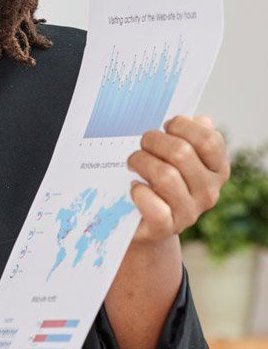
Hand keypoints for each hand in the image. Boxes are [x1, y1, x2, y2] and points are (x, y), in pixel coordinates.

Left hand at [126, 115, 229, 244]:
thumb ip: (189, 137)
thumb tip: (203, 121)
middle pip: (182, 153)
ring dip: (141, 162)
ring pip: (165, 175)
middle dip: (153, 141)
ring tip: (133, 163)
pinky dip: (139, 193)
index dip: (183, 126)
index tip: (166, 127)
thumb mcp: (176, 157)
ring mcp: (189, 212)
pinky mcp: (166, 227)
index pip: (209, 140)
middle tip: (142, 144)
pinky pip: (153, 206)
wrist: (144, 221)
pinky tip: (134, 187)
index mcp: (216, 170)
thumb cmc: (159, 179)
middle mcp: (208, 192)